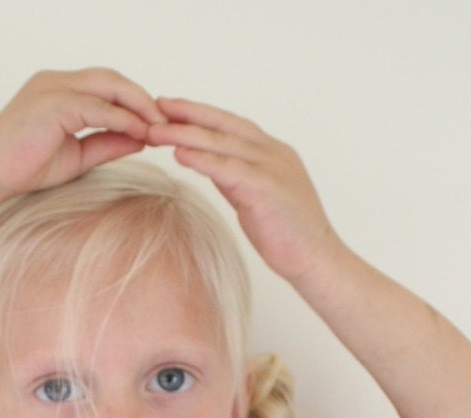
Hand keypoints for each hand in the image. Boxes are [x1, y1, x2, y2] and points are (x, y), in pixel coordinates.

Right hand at [0, 69, 165, 196]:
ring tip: (158, 126)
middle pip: (111, 78)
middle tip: (166, 121)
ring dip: (137, 104)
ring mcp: (53, 88)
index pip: (106, 86)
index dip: (133, 102)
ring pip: (108, 85)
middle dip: (142, 98)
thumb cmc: (23, 168)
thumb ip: (107, 143)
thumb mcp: (77, 156)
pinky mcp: (53, 102)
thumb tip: (140, 139)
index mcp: (59, 90)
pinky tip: (139, 133)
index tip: (155, 123)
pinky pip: (97, 107)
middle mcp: (57, 81)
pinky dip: (122, 119)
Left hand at [147, 99, 342, 284]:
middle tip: (155, 106)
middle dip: (187, 114)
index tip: (169, 108)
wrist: (316, 259)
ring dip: (186, 134)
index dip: (199, 114)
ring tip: (156, 130)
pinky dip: (203, 160)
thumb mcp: (253, 198)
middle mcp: (272, 152)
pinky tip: (180, 154)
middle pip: (223, 125)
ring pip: (222, 143)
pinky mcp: (267, 188)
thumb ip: (233, 177)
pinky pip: (228, 169)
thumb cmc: (285, 234)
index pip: (229, 125)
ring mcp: (271, 167)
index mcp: (270, 152)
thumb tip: (206, 163)